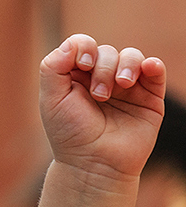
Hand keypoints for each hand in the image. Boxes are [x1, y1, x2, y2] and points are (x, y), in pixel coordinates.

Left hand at [39, 34, 166, 179]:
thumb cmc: (70, 133)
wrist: (95, 164)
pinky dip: (153, 65)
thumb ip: (53, 67)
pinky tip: (148, 67)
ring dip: (125, 66)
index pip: (83, 45)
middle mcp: (101, 77)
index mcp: (76, 75)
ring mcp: (127, 87)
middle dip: (102, 68)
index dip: (83, 48)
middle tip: (98, 95)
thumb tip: (72, 43)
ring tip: (120, 86)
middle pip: (106, 51)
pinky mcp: (149, 98)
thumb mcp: (51, 98)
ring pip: (131, 56)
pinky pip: (155, 71)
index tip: (81, 66)